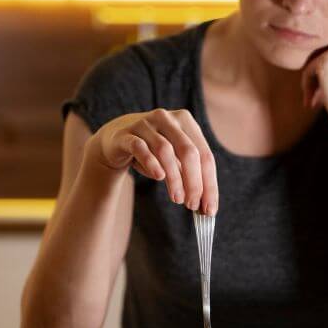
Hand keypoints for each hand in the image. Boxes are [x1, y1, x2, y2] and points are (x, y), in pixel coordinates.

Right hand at [87, 108, 217, 214]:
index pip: (205, 155)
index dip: (209, 183)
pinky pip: (140, 148)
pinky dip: (151, 163)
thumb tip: (205, 204)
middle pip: (188, 152)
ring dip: (174, 178)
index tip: (210, 208)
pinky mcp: (126, 134)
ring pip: (165, 150)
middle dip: (194, 182)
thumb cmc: (152, 152)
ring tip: (177, 199)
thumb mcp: (174, 161)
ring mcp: (146, 124)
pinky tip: (159, 177)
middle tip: (193, 205)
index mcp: (186, 122)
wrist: (116, 141)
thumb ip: (189, 176)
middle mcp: (168, 119)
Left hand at [301, 32, 327, 141]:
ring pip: (312, 62)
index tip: (324, 90)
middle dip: (317, 76)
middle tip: (317, 98)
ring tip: (315, 101)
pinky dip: (307, 88)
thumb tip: (313, 54)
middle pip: (320, 53)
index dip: (325, 69)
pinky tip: (312, 103)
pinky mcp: (327, 60)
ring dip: (311, 83)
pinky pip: (307, 71)